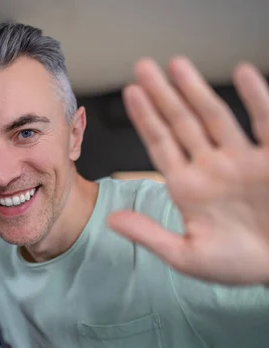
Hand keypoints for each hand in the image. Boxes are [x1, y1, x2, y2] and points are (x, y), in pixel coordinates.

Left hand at [108, 56, 268, 284]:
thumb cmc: (236, 265)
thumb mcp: (187, 256)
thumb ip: (149, 235)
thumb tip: (111, 221)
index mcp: (187, 187)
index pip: (160, 144)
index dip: (145, 118)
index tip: (129, 93)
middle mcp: (211, 167)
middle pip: (182, 123)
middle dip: (163, 95)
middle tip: (143, 67)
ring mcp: (242, 160)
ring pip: (216, 117)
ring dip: (197, 91)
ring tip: (177, 65)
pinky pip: (266, 123)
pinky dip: (256, 99)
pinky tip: (242, 74)